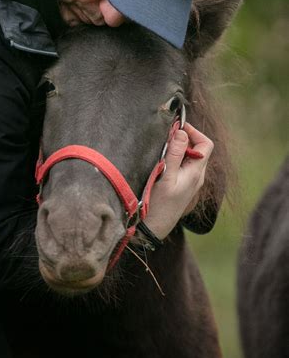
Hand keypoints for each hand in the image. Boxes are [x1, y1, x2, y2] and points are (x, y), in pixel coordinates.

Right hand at [142, 123, 213, 240]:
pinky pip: (182, 167)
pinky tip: (160, 163)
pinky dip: (174, 159)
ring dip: (177, 149)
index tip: (175, 127)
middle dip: (182, 138)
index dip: (193, 132)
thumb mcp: (165, 176)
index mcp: (196, 173)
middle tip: (164, 136)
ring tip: (160, 149)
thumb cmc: (158, 205)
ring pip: (189, 158)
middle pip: (198, 149)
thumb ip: (174, 153)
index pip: (206, 144)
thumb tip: (181, 131)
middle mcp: (197, 178)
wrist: (152, 230)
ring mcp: (190, 184)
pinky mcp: (181, 189)